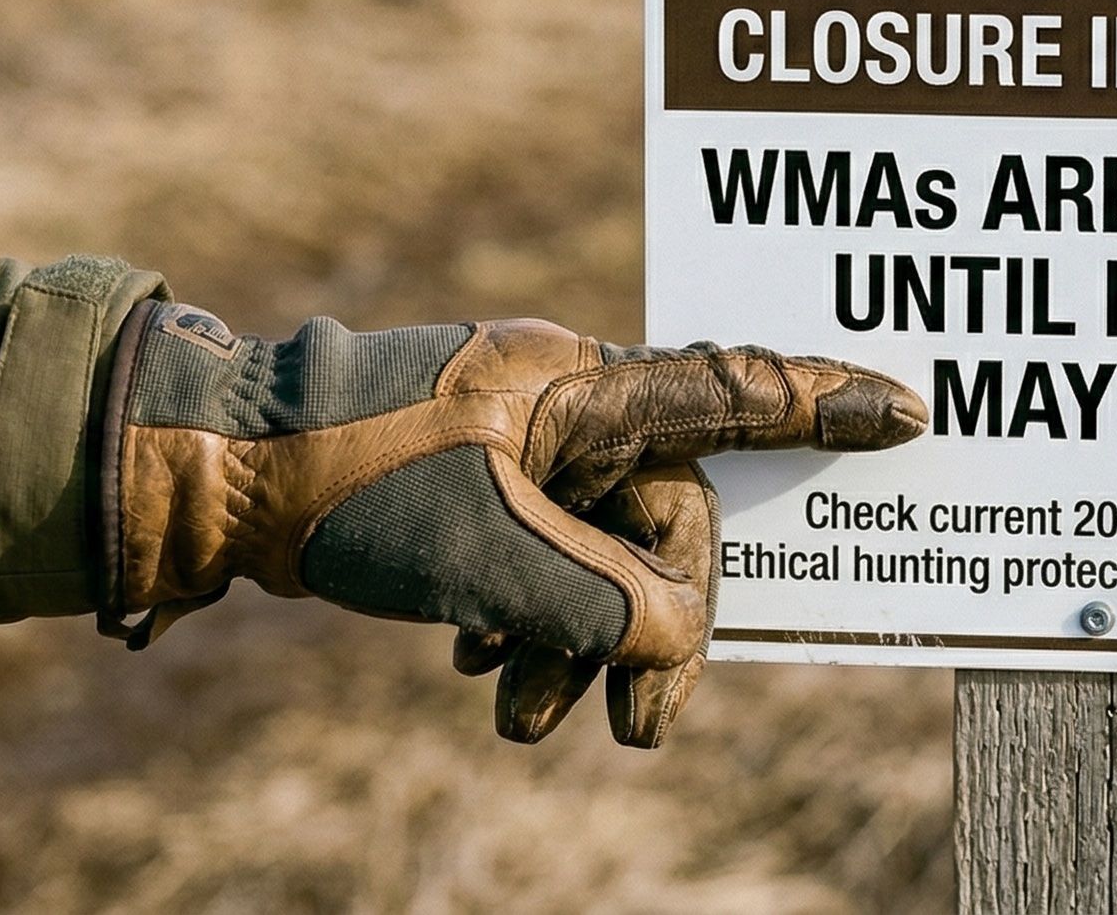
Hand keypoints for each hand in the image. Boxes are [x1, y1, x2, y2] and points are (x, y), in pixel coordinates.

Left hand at [99, 304, 926, 745]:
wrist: (206, 473)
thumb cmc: (344, 486)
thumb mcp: (487, 556)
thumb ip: (606, 603)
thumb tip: (678, 639)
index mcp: (580, 383)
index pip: (735, 392)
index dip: (829, 407)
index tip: (911, 410)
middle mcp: (560, 399)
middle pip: (665, 515)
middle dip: (653, 627)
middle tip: (636, 732)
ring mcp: (512, 436)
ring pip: (598, 545)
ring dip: (579, 640)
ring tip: (525, 717)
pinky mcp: (467, 475)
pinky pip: (540, 549)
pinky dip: (530, 616)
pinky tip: (484, 667)